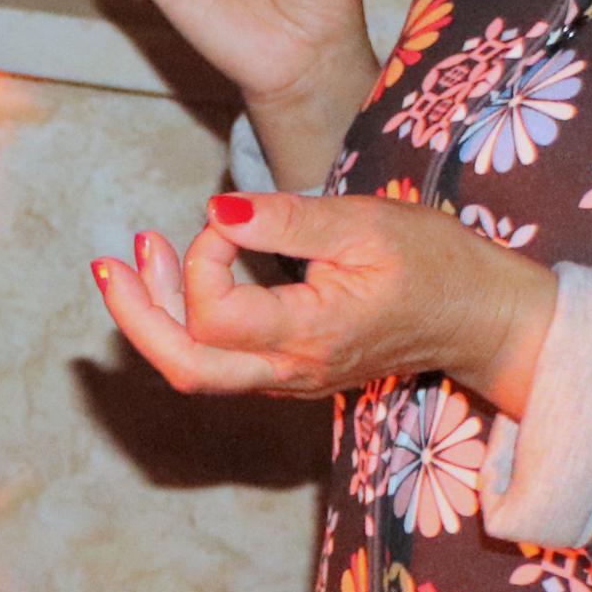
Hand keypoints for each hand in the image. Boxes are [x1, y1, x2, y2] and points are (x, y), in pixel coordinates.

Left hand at [92, 191, 556, 414]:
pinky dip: (188, 321)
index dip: (202, 260)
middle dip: (135, 316)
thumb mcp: (363, 223)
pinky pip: (222, 361)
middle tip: (108, 264)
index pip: (215, 317)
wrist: (484, 317)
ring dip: (156, 314)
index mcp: (311, 336)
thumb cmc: (436, 263)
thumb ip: (284, 219)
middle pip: (186, 368)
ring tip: (137, 255)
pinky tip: (177, 273)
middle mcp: (293, 371)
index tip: (230, 218)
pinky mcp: (291, 370)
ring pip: (198, 369)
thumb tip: (216, 211)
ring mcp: (290, 379)